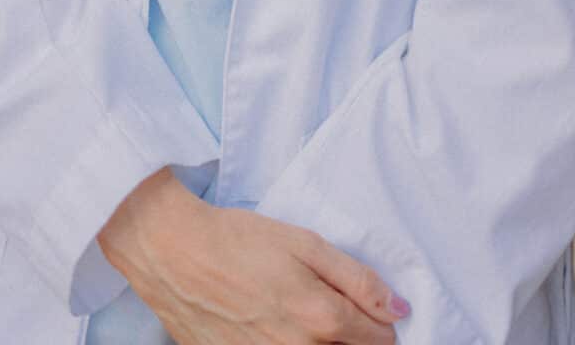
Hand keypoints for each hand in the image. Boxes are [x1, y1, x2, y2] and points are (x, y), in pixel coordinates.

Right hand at [99, 168, 409, 342]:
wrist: (174, 254)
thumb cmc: (239, 240)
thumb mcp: (305, 243)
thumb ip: (357, 279)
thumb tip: (400, 309)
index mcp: (321, 319)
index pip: (380, 340)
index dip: (384, 322)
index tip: (374, 309)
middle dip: (355, 337)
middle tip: (336, 309)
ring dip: (323, 343)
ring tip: (301, 315)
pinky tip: (276, 325)